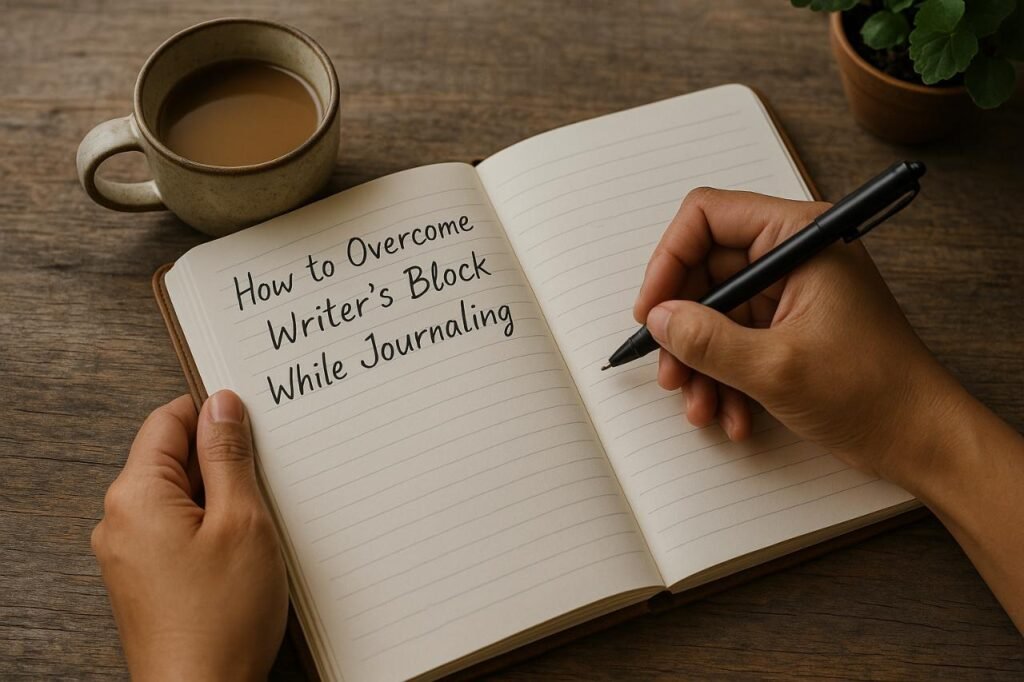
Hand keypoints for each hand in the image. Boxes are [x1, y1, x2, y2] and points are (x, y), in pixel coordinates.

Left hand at [92, 390, 287, 680]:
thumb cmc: (221, 618)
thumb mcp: (242, 520)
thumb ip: (229, 456)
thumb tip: (223, 406)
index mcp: (136, 495)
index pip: (168, 420)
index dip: (212, 412)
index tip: (251, 419)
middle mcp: (120, 520)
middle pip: (171, 458)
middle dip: (220, 460)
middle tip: (265, 479)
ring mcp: (129, 551)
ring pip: (179, 495)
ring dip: (220, 497)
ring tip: (257, 524)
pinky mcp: (144, 577)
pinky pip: (176, 529)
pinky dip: (210, 527)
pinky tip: (241, 550)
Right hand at [633, 188, 960, 486]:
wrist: (918, 438)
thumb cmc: (873, 391)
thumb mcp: (776, 367)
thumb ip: (707, 340)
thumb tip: (661, 320)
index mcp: (800, 237)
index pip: (708, 217)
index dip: (669, 259)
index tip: (653, 310)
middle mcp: (792, 257)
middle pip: (705, 271)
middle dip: (683, 328)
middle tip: (670, 370)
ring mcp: (789, 293)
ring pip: (714, 314)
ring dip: (699, 363)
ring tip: (701, 405)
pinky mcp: (787, 328)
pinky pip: (733, 341)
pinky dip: (722, 378)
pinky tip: (731, 414)